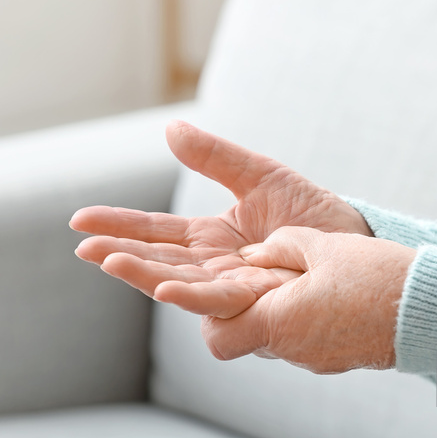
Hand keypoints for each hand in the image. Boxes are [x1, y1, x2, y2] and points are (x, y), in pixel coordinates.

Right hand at [70, 121, 371, 315]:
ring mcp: (235, 292)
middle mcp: (216, 270)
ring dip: (145, 275)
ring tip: (109, 261)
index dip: (120, 226)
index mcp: (211, 240)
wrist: (357, 241)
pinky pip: (220, 306)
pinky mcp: (258, 308)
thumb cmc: (313, 213)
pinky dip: (192, 298)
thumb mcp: (262, 176)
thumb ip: (218, 158)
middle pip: (160, 263)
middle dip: (121, 254)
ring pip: (181, 287)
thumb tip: (171, 129)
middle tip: (85, 247)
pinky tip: (166, 287)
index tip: (80, 221)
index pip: (157, 233)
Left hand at [202, 226, 415, 373]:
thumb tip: (252, 254)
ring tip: (294, 276)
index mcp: (280, 321)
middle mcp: (292, 348)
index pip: (217, 336)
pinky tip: (321, 291)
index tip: (215, 285)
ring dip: (272, 309)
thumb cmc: (379, 277)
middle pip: (242, 337)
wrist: (434, 312)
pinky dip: (298, 316)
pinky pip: (301, 338)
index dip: (204, 313)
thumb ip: (280, 245)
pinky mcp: (334, 357)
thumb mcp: (323, 245)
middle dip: (239, 306)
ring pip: (273, 336)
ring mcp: (315, 358)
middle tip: (253, 275)